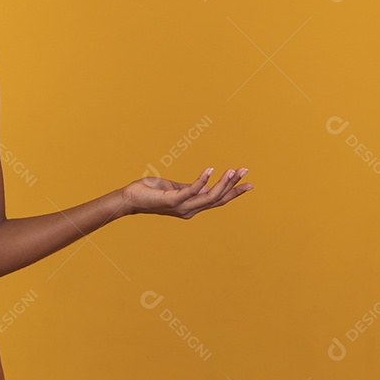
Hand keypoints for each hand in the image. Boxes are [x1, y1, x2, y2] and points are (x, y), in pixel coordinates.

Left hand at [122, 167, 251, 218]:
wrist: (130, 199)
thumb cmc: (150, 192)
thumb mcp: (175, 189)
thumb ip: (191, 188)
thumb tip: (206, 183)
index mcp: (192, 207)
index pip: (218, 200)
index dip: (234, 192)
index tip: (249, 183)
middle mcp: (190, 210)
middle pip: (218, 199)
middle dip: (234, 186)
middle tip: (246, 172)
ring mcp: (182, 207)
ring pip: (209, 197)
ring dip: (223, 183)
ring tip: (233, 171)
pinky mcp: (172, 201)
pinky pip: (191, 190)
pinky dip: (202, 180)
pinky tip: (210, 170)